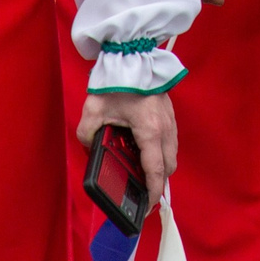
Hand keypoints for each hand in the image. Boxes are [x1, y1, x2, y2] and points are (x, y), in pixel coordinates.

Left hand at [74, 91, 179, 208]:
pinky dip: (162, 152)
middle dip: (157, 183)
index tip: (146, 206)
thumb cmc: (117, 81)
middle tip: (142, 193)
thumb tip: (89, 146)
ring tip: (144, 174)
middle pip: (168, 167)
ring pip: (172, 154)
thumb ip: (87, 134)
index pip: (155, 171)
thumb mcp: (93, 110)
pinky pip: (170, 141)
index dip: (151, 193)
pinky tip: (147, 151)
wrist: (132, 54)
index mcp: (149, 131)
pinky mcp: (169, 113)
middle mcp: (164, 128)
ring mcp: (170, 120)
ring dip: (161, 167)